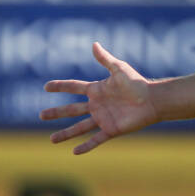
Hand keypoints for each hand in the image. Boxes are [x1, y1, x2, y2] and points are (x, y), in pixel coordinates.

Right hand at [39, 42, 158, 154]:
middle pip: (72, 109)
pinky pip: (96, 139)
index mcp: (97, 90)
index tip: (46, 86)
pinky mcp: (112, 129)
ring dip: (66, 134)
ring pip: (80, 127)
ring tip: (52, 140)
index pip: (74, 88)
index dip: (60, 86)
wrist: (153, 100)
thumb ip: (105, 59)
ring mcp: (104, 118)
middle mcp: (98, 105)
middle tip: (41, 115)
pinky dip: (86, 146)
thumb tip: (94, 44)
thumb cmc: (137, 83)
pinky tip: (74, 152)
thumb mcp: (119, 69)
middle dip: (57, 113)